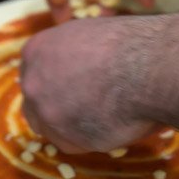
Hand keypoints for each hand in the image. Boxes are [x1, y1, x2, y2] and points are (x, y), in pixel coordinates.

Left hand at [20, 14, 163, 151]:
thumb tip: (77, 69)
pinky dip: (90, 139)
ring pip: (52, 128)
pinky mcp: (64, 138)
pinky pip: (73, 144)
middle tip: (85, 107)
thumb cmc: (127, 44)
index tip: (69, 89)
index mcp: (36, 50)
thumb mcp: (89, 35)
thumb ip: (70, 55)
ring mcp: (45, 112)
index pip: (33, 74)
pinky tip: (112, 124)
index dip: (53, 84)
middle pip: (36, 104)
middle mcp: (32, 81)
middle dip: (56, 108)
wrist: (146, 65)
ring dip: (74, 125)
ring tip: (107, 113)